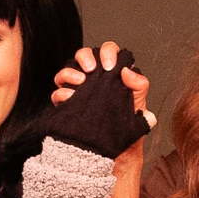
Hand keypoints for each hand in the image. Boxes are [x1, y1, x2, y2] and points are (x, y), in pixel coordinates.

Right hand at [45, 41, 149, 158]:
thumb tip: (127, 71)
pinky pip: (58, 93)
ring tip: (81, 82)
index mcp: (111, 73)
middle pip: (84, 55)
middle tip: (92, 69)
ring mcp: (78, 89)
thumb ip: (139, 84)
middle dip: (86, 57)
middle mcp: (93, 77)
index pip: (107, 51)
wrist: (118, 146)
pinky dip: (63, 93)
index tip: (110, 66)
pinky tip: (72, 98)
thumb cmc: (127, 121)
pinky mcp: (68, 103)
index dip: (108, 52)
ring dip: (70, 72)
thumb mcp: (139, 102)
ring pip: (67, 70)